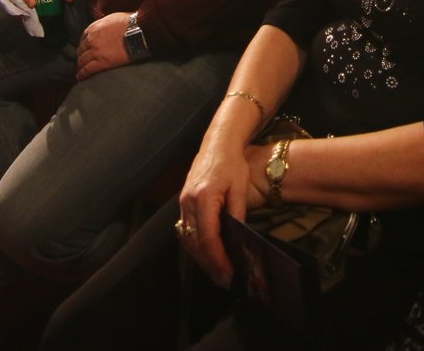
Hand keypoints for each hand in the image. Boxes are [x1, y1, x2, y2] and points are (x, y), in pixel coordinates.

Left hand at [75, 12, 129, 80]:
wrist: (139, 31)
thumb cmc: (129, 23)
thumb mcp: (112, 18)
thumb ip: (103, 24)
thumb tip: (104, 28)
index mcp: (94, 28)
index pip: (83, 39)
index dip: (83, 46)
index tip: (85, 50)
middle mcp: (91, 40)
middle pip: (81, 50)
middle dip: (81, 56)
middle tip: (83, 61)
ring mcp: (96, 51)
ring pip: (82, 61)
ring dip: (81, 66)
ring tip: (81, 71)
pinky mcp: (102, 62)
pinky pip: (88, 69)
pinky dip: (82, 74)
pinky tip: (81, 77)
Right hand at [178, 134, 267, 286]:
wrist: (217, 142)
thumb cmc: (232, 163)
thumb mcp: (240, 188)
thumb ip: (237, 213)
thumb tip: (238, 239)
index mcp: (204, 197)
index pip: (209, 238)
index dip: (218, 258)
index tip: (229, 272)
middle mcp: (188, 201)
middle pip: (196, 242)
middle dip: (209, 264)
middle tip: (225, 279)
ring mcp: (183, 201)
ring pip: (188, 238)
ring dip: (201, 257)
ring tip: (217, 271)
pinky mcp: (183, 201)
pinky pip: (186, 229)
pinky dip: (196, 245)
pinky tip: (207, 253)